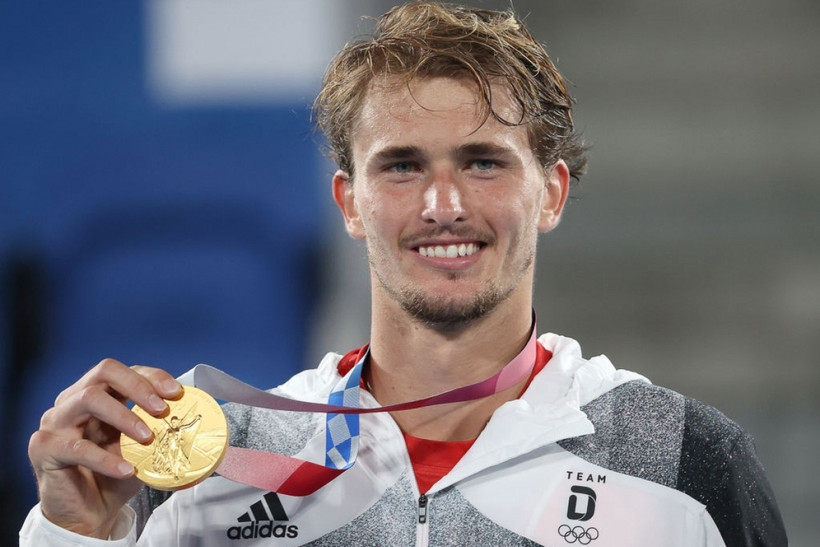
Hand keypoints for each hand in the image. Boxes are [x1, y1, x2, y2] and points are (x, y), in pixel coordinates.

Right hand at [27, 359, 181, 537]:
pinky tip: (126, 470)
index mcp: (95, 393)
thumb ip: (156, 425)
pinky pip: (77, 446)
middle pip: (104, 372)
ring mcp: (55, 421)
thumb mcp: (140, 444)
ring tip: (147, 437)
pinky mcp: (44, 448)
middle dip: (138, 386)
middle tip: (162, 409)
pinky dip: (106, 458)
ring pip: (89, 399)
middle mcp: (72, 400)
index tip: (176, 393)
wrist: (89, 511)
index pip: (122, 370)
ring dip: (124, 416)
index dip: (151, 377)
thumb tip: (190, 413)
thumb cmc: (116, 471)